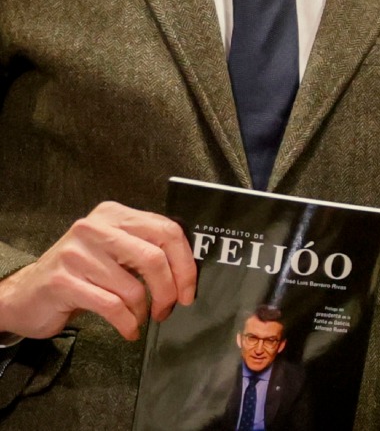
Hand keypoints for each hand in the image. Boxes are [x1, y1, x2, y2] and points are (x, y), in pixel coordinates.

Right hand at [0, 201, 195, 340]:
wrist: (26, 294)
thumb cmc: (82, 274)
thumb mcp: (114, 251)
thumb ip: (146, 249)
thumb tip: (189, 272)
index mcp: (114, 214)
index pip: (167, 231)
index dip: (186, 264)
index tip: (189, 291)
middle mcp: (94, 228)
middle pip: (154, 258)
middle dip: (169, 290)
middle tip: (168, 310)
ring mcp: (75, 254)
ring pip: (133, 288)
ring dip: (143, 312)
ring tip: (139, 319)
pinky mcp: (62, 281)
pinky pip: (111, 306)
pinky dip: (127, 323)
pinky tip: (129, 330)